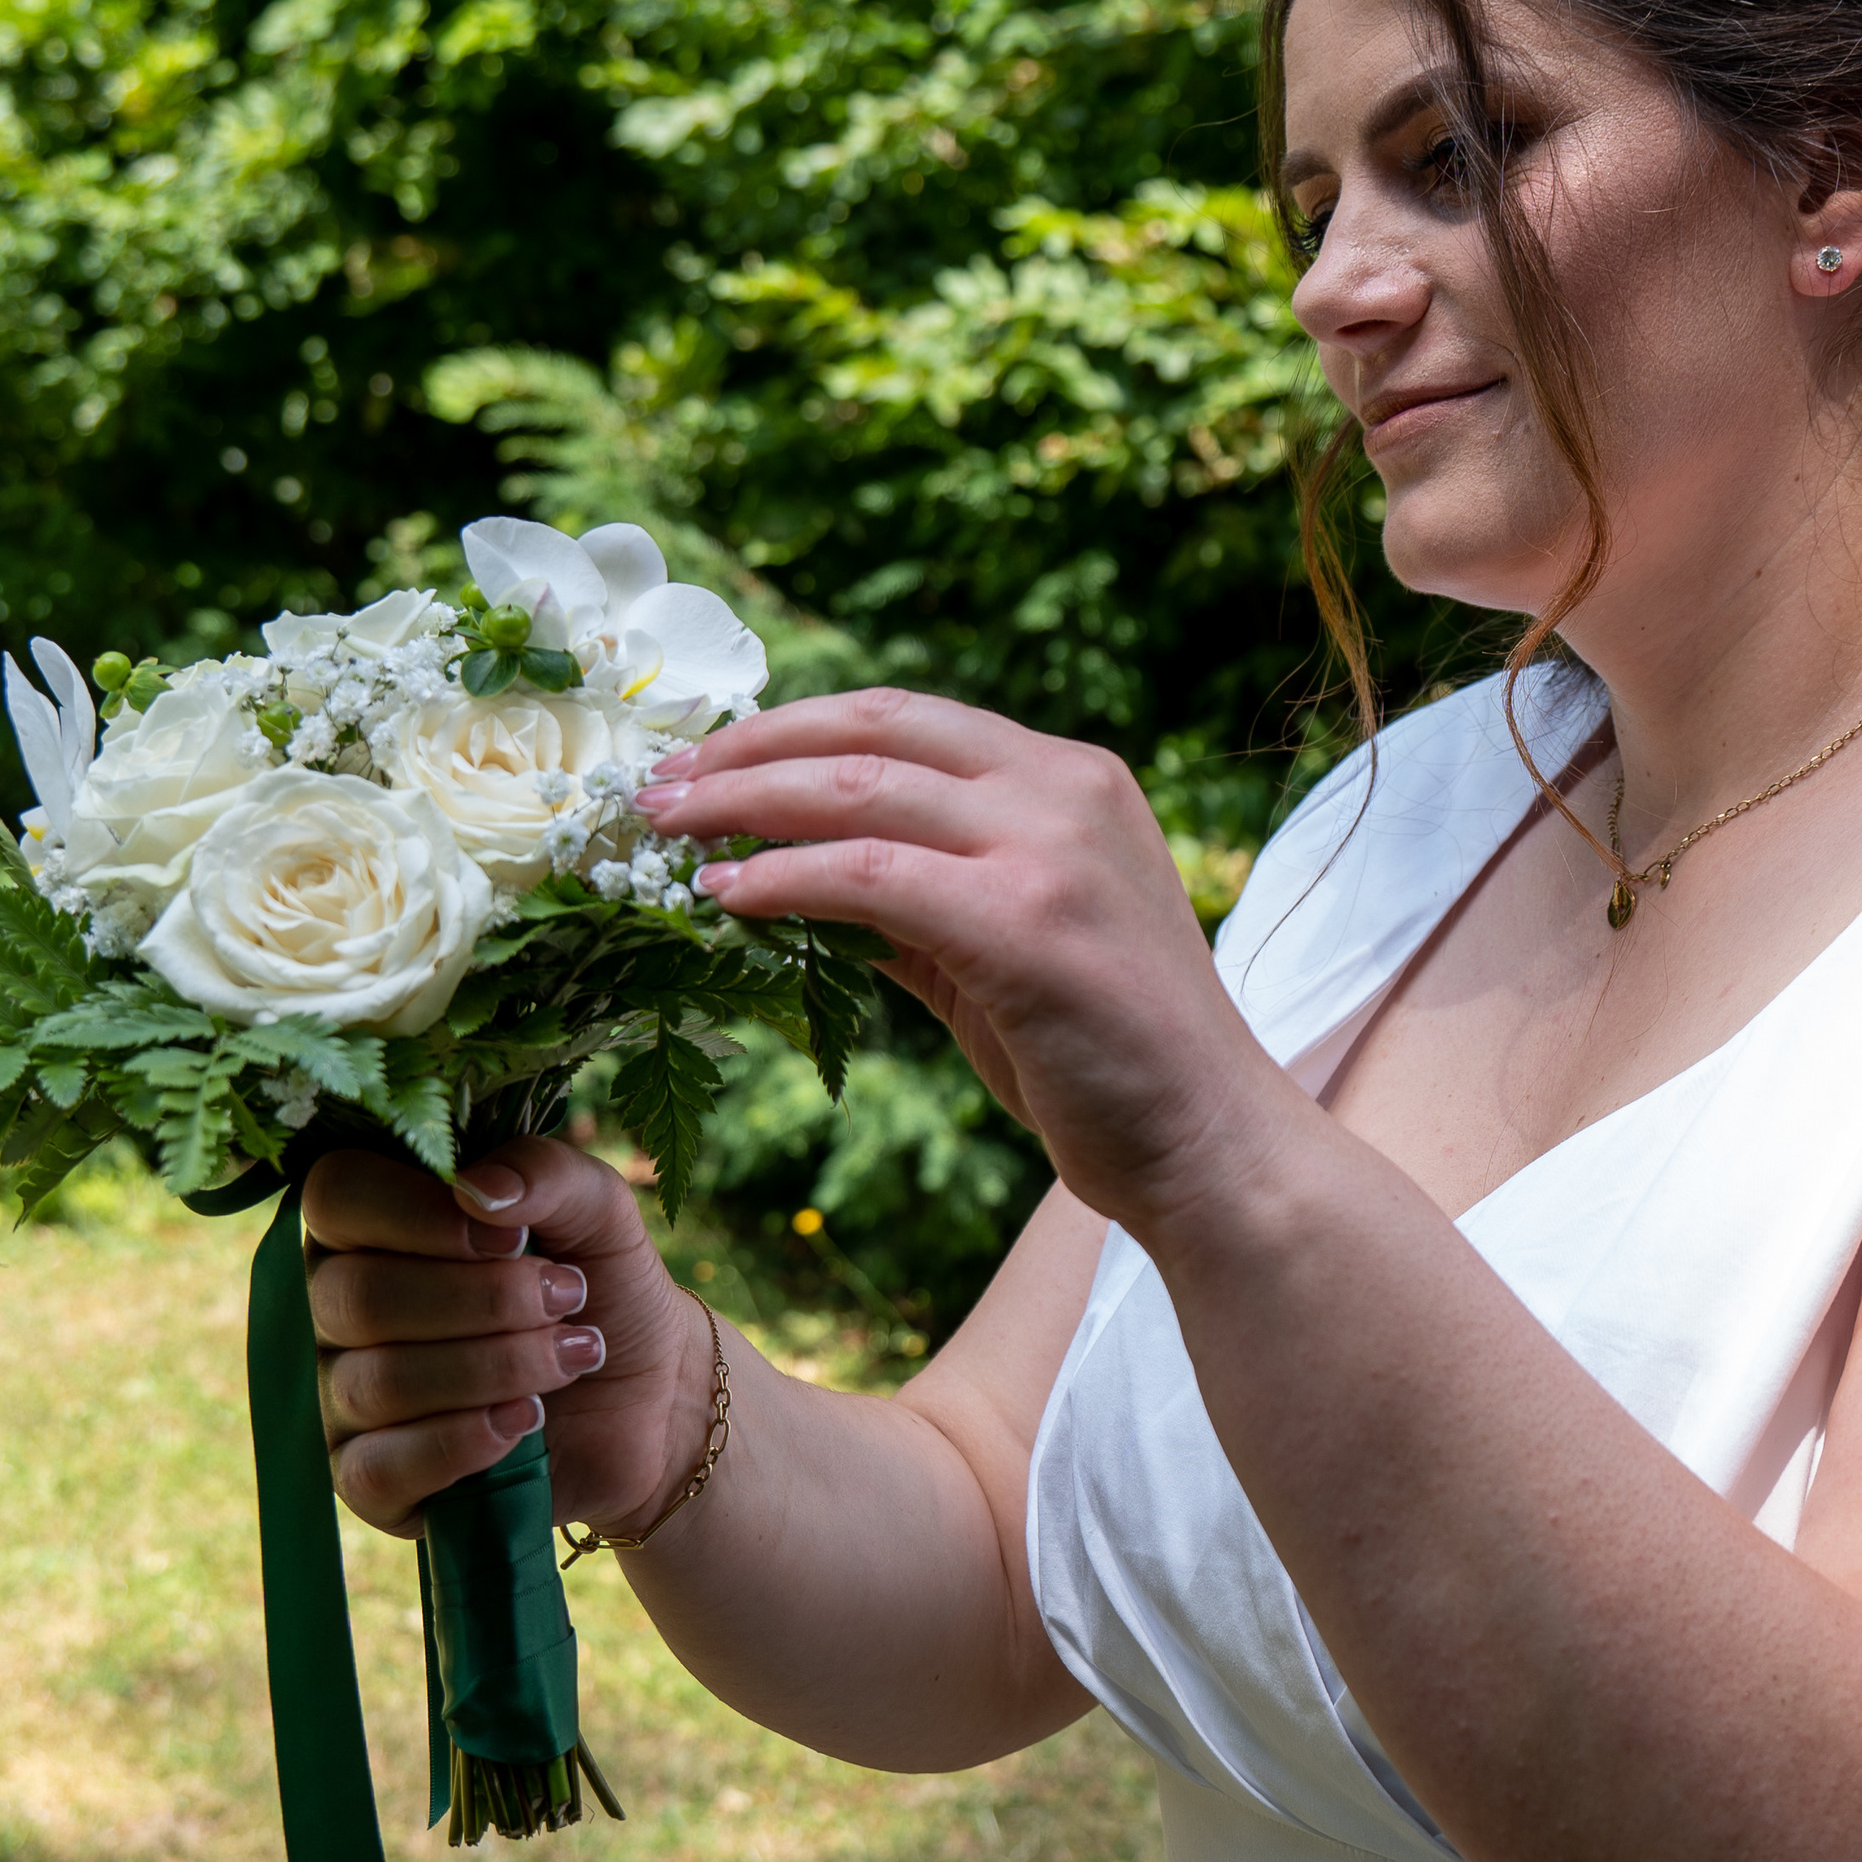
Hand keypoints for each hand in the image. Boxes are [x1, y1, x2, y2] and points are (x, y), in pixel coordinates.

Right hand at [300, 1135, 711, 1537]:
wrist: (651, 1395)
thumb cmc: (603, 1287)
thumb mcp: (598, 1210)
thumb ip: (544, 1171)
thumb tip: (475, 1189)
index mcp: (372, 1224)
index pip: (334, 1196)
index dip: (416, 1213)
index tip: (511, 1237)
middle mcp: (339, 1307)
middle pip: (356, 1295)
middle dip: (484, 1300)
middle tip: (566, 1297)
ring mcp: (344, 1397)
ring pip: (377, 1382)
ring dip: (496, 1368)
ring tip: (572, 1357)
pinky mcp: (369, 1480)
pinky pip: (375, 1470)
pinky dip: (459, 1444)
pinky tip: (526, 1422)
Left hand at [634, 689, 1280, 1230]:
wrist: (1206, 1144)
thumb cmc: (1103, 1055)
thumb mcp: (1003, 944)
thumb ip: (915, 895)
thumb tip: (788, 872)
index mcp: (1071, 777)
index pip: (904, 716)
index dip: (790, 728)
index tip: (706, 759)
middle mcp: (1066, 788)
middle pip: (870, 731)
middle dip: (746, 751)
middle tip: (656, 788)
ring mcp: (1052, 850)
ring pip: (858, 791)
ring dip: (741, 806)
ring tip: (663, 835)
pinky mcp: (1026, 923)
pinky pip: (869, 877)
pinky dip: (782, 880)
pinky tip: (725, 901)